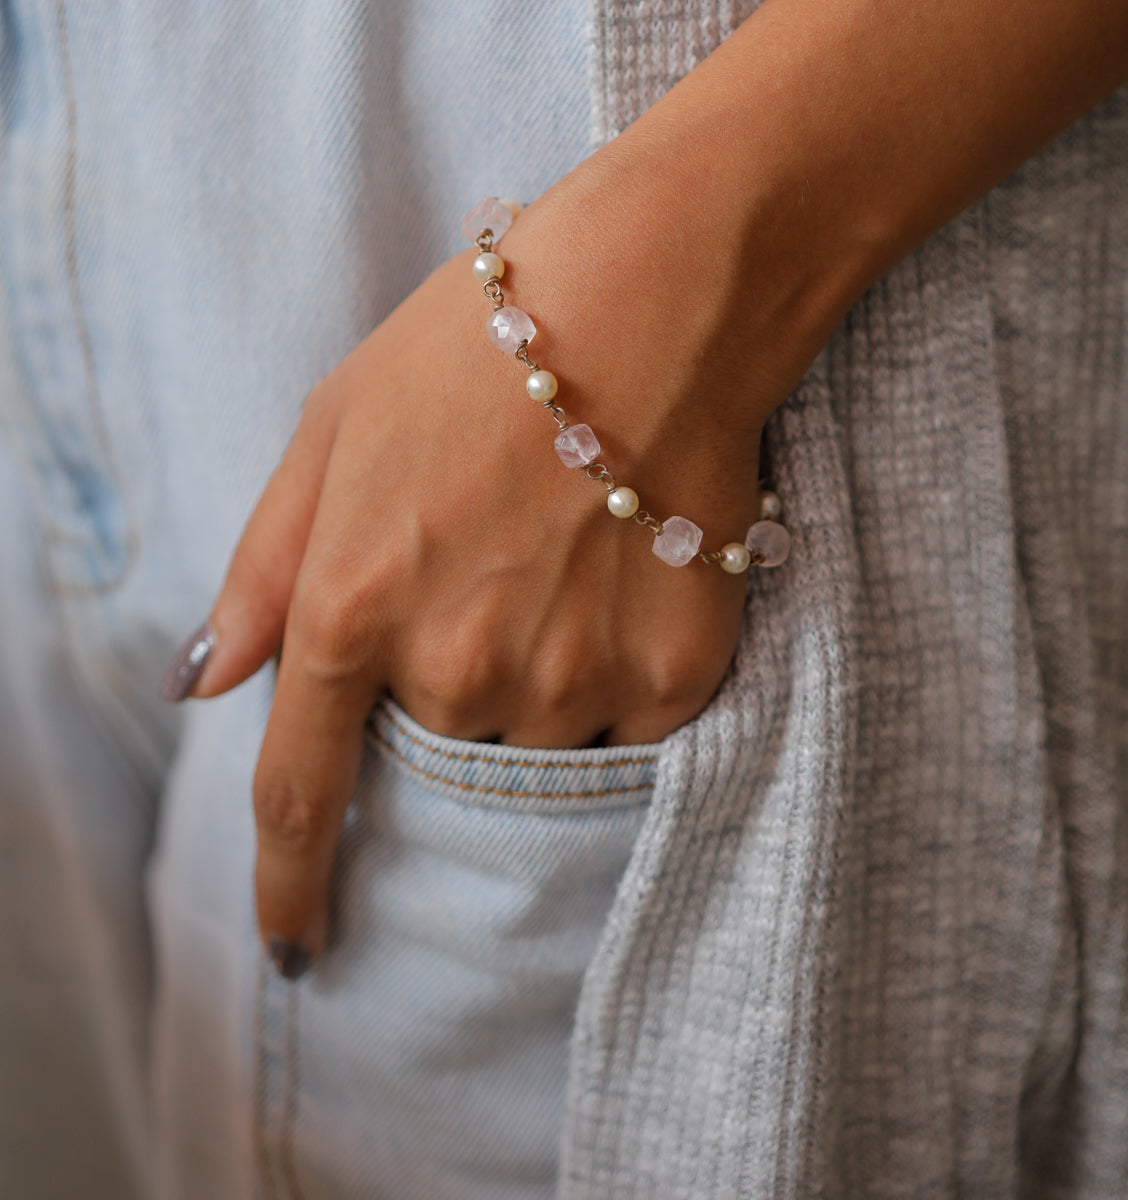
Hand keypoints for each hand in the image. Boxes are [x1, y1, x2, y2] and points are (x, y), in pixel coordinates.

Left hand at [182, 182, 769, 973]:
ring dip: (535, 686)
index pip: (300, 795)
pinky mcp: (668, 678)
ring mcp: (570, 680)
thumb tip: (206, 683)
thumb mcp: (333, 429)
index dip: (292, 885)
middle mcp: (456, 668)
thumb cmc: (477, 349)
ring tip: (563, 572)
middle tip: (490, 595)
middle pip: (436, 755)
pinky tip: (620, 592)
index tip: (299, 944)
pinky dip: (610, 683)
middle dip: (447, 701)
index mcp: (353, 607)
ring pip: (536, 747)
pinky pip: (623, 734)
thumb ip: (262, 570)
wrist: (656, 301)